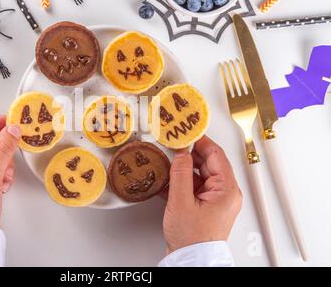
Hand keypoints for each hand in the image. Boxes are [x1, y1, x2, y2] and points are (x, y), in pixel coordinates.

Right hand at [163, 136, 241, 252]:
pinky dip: (181, 183)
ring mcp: (215, 200)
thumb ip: (180, 174)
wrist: (191, 260)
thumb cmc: (193, 239)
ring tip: (166, 165)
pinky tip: (167, 182)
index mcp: (226, 190)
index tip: (188, 132)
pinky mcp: (205, 206)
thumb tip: (180, 154)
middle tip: (173, 146)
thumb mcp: (181, 202)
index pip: (216, 155)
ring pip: (198, 175)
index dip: (201, 141)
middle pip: (207, 164)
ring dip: (182, 170)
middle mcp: (224, 193)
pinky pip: (194, 187)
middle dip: (188, 155)